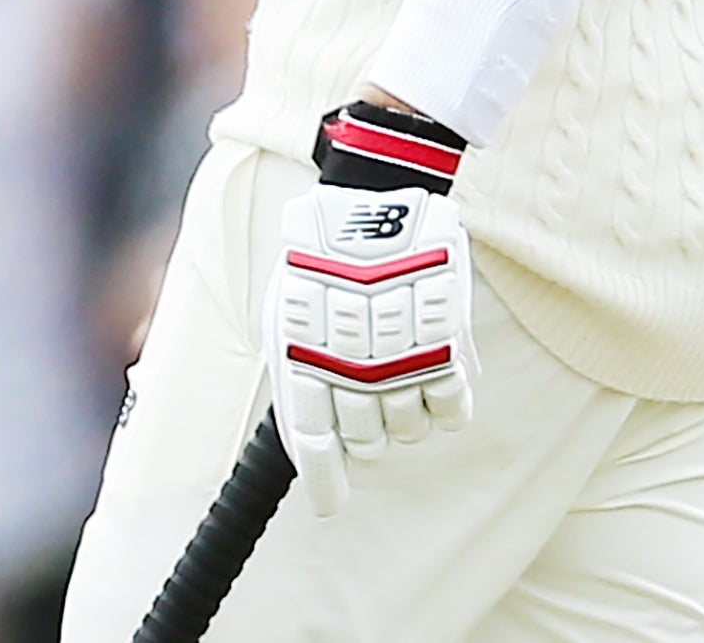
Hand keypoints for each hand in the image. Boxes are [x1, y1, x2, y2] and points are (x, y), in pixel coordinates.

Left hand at [265, 102, 474, 514]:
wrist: (373, 196)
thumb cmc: (319, 254)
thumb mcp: (282, 306)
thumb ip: (289, 370)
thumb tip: (252, 413)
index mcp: (302, 355)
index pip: (312, 441)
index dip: (324, 480)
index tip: (331, 505)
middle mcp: (351, 366)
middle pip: (367, 440)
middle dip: (365, 432)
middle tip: (366, 393)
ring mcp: (400, 357)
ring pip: (409, 429)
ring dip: (403, 412)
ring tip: (398, 368)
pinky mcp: (447, 341)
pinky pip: (452, 407)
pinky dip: (445, 401)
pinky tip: (432, 371)